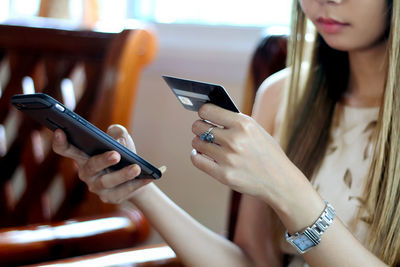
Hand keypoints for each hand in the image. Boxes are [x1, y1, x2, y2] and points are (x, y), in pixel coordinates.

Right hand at [52, 124, 154, 203]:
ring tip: (136, 167)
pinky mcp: (112, 198)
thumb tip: (118, 139)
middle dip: (102, 160)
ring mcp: (98, 187)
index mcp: (83, 155)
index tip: (61, 130)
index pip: (65, 149)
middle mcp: (87, 173)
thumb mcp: (120, 138)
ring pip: (108, 182)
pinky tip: (149, 176)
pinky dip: (139, 183)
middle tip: (116, 154)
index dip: (60, 142)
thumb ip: (117, 132)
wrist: (137, 174)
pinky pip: (125, 191)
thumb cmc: (123, 152)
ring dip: (123, 174)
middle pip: (91, 167)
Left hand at [190, 104, 308, 209]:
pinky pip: (197, 160)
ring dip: (198, 143)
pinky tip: (201, 155)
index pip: (208, 110)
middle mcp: (235, 139)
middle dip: (199, 127)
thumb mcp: (256, 130)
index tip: (203, 115)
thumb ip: (234, 122)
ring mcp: (228, 158)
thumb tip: (208, 113)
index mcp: (244, 124)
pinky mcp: (224, 175)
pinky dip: (196, 156)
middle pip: (199, 126)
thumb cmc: (267, 153)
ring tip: (204, 144)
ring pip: (197, 143)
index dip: (203, 112)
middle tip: (202, 130)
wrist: (280, 181)